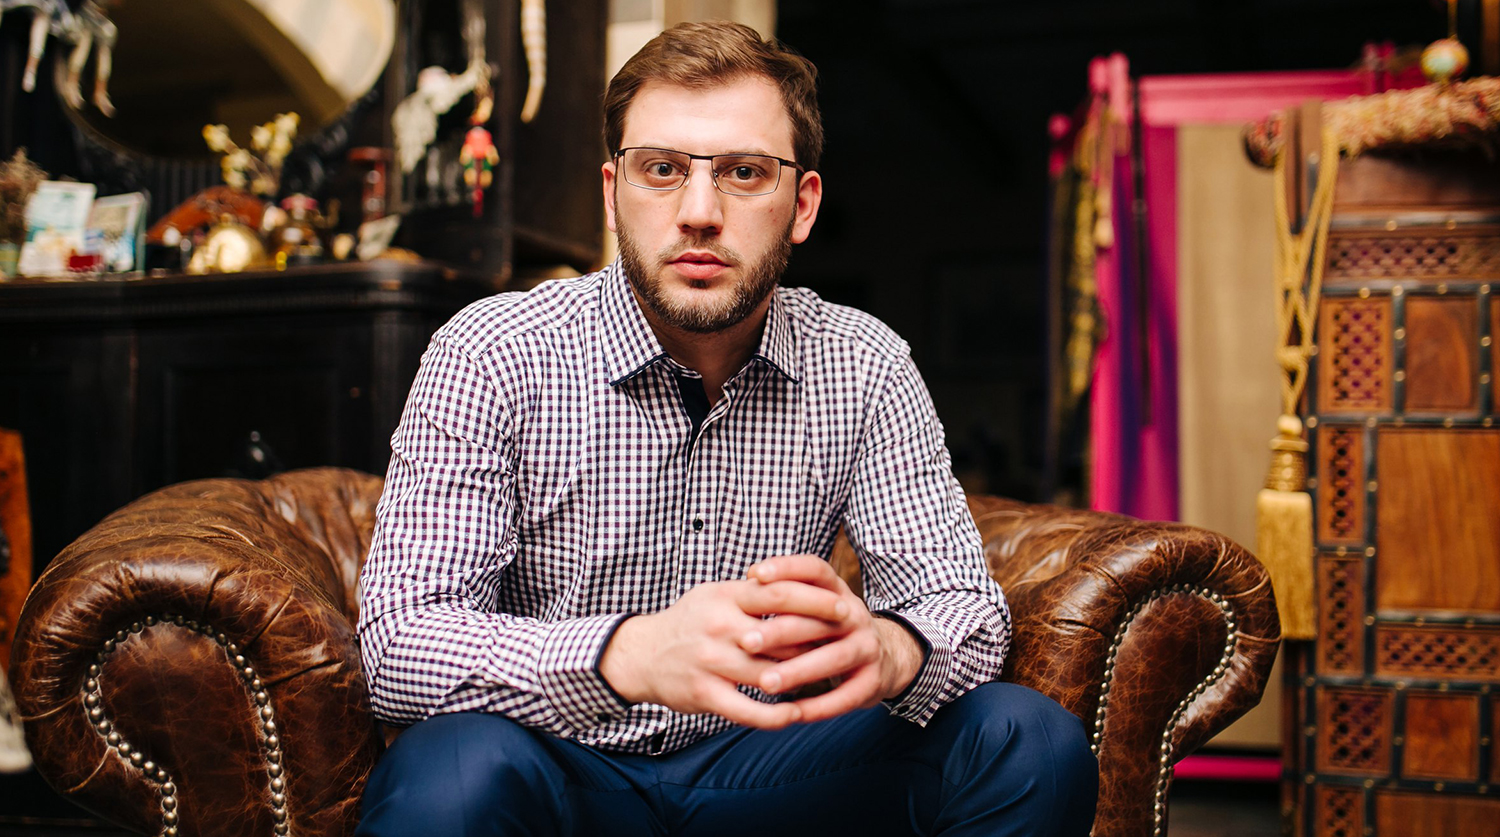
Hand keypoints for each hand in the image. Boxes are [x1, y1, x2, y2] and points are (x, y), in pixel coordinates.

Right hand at [599, 577, 848, 728]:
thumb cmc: (689, 623)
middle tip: (847, 643)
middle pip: (780, 632)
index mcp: (724, 597)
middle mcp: (718, 627)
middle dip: (819, 638)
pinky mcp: (705, 694)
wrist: (641, 656)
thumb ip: (752, 593)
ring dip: (802, 678)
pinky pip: (748, 710)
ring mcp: (711, 662)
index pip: (778, 591)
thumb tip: (799, 586)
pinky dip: (776, 714)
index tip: (844, 606)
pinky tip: (795, 714)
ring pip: (769, 672)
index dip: (816, 599)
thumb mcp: (715, 595)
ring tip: (827, 678)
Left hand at [740, 555, 924, 723]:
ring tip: (765, 683)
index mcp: (837, 591)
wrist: (886, 656)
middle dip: (779, 631)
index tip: (755, 575)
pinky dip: (818, 707)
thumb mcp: (816, 605)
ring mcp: (867, 647)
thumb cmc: (830, 628)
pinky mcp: (873, 681)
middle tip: (745, 641)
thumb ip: (786, 594)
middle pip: (817, 619)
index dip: (787, 568)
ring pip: (832, 658)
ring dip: (797, 672)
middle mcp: (855, 615)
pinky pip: (844, 696)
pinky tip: (791, 713)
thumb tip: (748, 582)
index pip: (815, 569)